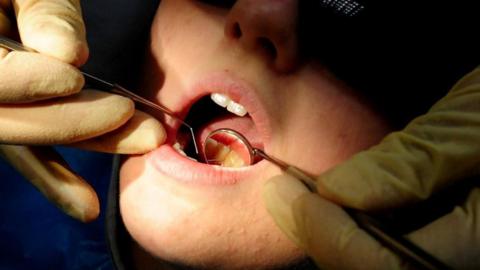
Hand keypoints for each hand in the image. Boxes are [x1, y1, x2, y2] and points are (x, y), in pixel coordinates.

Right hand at [0, 0, 165, 221]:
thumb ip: (43, 11)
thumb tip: (66, 55)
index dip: (26, 83)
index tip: (73, 78)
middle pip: (9, 121)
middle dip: (74, 123)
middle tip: (135, 118)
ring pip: (28, 139)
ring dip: (90, 145)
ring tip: (145, 144)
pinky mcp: (13, 119)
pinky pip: (28, 152)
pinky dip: (55, 178)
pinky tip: (85, 206)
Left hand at [263, 67, 479, 268]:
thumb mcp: (477, 124)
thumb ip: (414, 165)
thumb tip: (336, 190)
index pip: (390, 265)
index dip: (329, 236)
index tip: (287, 194)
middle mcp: (469, 256)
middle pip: (378, 269)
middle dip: (325, 239)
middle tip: (285, 199)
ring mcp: (459, 249)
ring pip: (383, 260)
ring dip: (337, 233)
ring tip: (302, 198)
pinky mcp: (451, 235)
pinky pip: (399, 244)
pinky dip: (360, 225)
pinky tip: (342, 200)